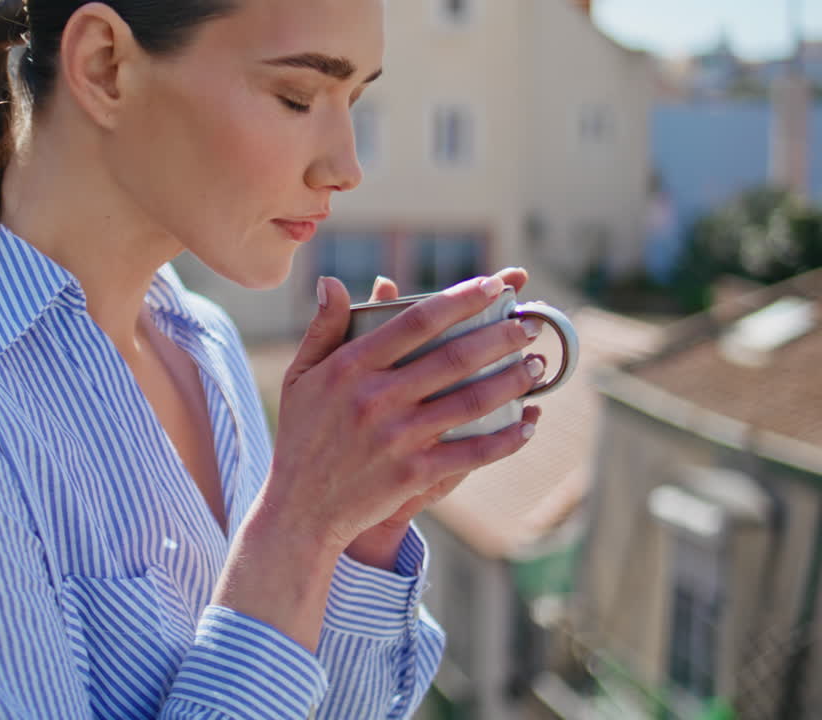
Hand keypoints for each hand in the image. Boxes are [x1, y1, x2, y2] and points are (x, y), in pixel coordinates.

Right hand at [264, 270, 542, 555]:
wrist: (300, 508)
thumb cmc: (301, 436)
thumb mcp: (301, 376)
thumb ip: (323, 327)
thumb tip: (332, 281)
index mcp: (350, 367)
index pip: (416, 321)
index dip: (460, 299)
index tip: (494, 285)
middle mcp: (376, 398)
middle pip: (454, 357)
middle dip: (501, 336)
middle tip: (529, 325)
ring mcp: (398, 437)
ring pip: (471, 401)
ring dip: (512, 381)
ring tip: (538, 366)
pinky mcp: (414, 473)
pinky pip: (472, 453)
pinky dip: (505, 439)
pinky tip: (527, 425)